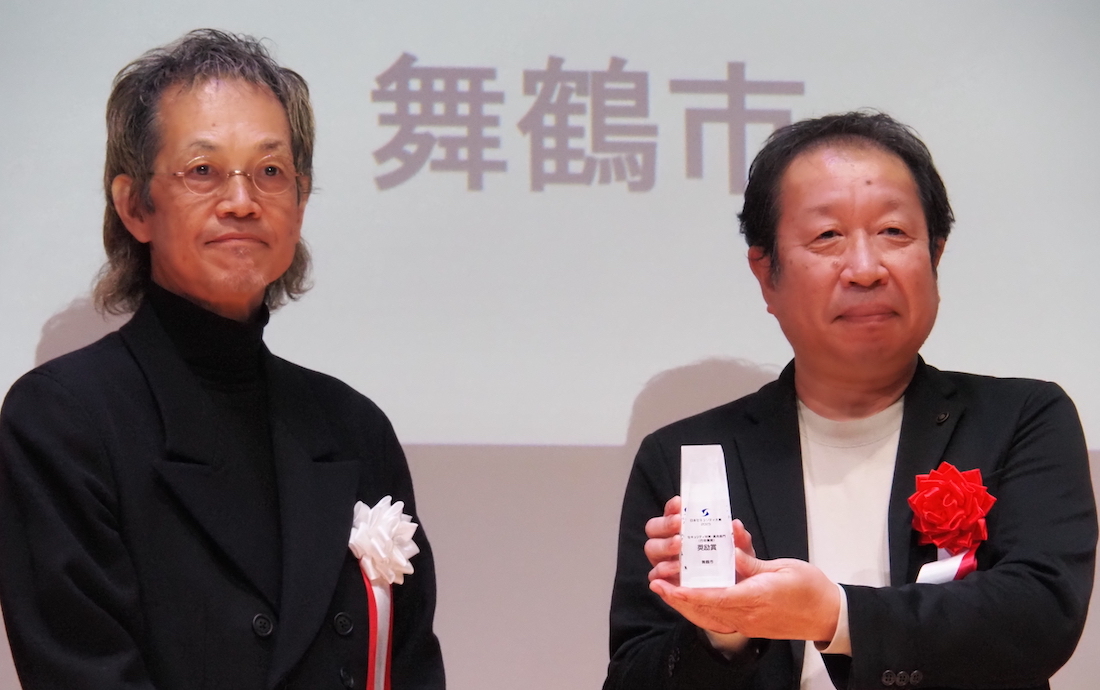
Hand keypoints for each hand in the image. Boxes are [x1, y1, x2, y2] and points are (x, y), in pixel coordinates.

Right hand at [643, 496, 755, 585]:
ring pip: (651, 548)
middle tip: (680, 524)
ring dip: (664, 545)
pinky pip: (655, 574)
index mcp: (684, 530)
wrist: (733, 595)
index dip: (672, 506)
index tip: (680, 503)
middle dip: (665, 524)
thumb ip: (740, 541)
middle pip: (654, 528)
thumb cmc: (733, 568)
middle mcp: (669, 542)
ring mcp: (664, 561)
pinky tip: (676, 568)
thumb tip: (736, 525)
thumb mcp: (741, 553)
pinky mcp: (665, 581)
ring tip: (679, 546)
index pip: (671, 512)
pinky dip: (662, 570)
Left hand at [650, 550, 839, 641]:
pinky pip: (719, 618)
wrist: (828, 615)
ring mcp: (748, 623)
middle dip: (678, 598)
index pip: (716, 597)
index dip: (690, 593)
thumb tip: (729, 552)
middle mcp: (748, 615)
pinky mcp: (750, 625)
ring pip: (709, 616)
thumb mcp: (781, 568)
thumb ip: (751, 563)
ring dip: (686, 603)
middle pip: (705, 609)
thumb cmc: (810, 588)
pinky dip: (701, 608)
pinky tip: (689, 598)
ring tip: (666, 590)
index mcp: (756, 598)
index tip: (670, 586)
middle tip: (656, 584)